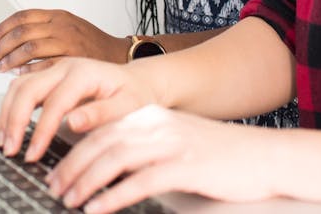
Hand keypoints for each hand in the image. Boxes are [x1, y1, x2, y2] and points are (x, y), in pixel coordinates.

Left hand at [0, 9, 129, 73]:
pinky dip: (29, 69)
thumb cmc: (92, 44)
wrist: (119, 55)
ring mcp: (68, 41)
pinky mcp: (74, 59)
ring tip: (0, 68)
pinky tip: (19, 75)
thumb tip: (12, 39)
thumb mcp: (67, 27)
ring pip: (30, 46)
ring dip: (10, 58)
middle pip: (22, 31)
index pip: (22, 16)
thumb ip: (43, 29)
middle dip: (1, 46)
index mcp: (58, 15)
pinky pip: (46, 64)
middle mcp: (62, 25)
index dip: (2, 28)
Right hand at [0, 57, 162, 162]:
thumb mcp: (127, 106)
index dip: (41, 130)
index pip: (54, 102)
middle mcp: (65, 67)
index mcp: (84, 73)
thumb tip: (73, 122)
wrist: (139, 81)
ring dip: (6, 114)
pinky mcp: (48, 78)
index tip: (33, 152)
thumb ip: (100, 114)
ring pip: (18, 86)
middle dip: (14, 121)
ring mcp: (54, 70)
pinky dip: (7, 108)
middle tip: (10, 149)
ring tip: (3, 141)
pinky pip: (20, 89)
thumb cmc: (135, 94)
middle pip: (28, 88)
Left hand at [46, 105, 274, 212]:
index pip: (101, 130)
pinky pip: (140, 182)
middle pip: (101, 143)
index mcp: (152, 117)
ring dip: (86, 181)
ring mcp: (171, 144)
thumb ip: (145, 148)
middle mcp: (157, 125)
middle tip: (54, 187)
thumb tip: (108, 167)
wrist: (266, 157)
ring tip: (70, 199)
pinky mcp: (185, 167)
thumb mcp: (177, 143)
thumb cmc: (221, 157)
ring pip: (114, 159)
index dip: (73, 151)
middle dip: (72, 167)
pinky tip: (98, 209)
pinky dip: (113, 196)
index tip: (56, 171)